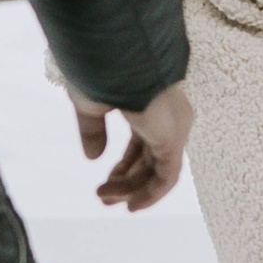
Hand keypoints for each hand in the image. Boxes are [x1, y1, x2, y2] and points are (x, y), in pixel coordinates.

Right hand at [72, 81, 193, 213]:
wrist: (113, 55)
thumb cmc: (100, 69)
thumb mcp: (90, 103)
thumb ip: (92, 130)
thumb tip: (93, 158)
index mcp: (149, 104)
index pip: (142, 143)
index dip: (124, 166)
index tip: (104, 183)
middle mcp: (167, 117)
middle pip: (150, 159)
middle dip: (126, 181)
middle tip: (102, 197)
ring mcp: (173, 128)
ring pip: (157, 169)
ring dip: (130, 189)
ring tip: (104, 199)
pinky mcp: (173, 139)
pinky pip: (167, 176)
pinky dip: (151, 194)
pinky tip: (132, 206)